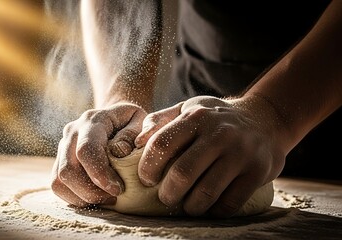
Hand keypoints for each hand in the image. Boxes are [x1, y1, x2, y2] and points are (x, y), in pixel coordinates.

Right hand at [50, 103, 146, 206]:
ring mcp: (63, 146)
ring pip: (59, 180)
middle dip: (90, 191)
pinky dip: (75, 198)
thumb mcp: (141, 120)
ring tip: (106, 199)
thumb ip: (134, 133)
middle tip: (114, 197)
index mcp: (92, 121)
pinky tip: (95, 198)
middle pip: (68, 169)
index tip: (118, 189)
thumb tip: (121, 151)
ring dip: (82, 197)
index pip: (86, 149)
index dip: (99, 174)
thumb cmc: (132, 122)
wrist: (117, 117)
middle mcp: (72, 132)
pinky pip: (58, 185)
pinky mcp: (60, 160)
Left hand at [135, 95, 285, 216]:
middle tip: (166, 197)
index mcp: (196, 117)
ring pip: (205, 193)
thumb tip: (136, 142)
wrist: (265, 120)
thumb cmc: (215, 119)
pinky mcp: (257, 172)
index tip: (147, 179)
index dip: (147, 167)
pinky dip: (214, 212)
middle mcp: (219, 133)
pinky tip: (209, 207)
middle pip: (182, 173)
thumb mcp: (188, 109)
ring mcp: (241, 153)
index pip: (161, 144)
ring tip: (187, 205)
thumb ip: (160, 121)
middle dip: (167, 193)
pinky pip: (229, 203)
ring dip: (190, 207)